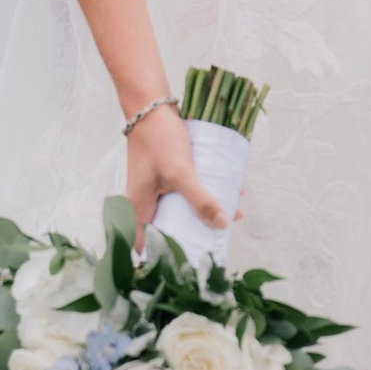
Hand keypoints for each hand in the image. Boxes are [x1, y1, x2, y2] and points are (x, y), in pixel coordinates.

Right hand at [126, 104, 228, 250]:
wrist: (151, 105)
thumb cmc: (159, 140)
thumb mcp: (181, 173)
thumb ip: (200, 199)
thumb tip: (222, 225)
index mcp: (139, 207)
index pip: (145, 244)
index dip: (163, 257)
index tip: (188, 264)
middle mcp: (145, 201)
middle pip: (168, 228)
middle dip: (193, 234)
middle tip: (217, 238)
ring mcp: (156, 187)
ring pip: (180, 209)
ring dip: (203, 212)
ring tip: (231, 214)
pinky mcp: (167, 175)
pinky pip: (186, 192)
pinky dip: (203, 194)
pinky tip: (226, 190)